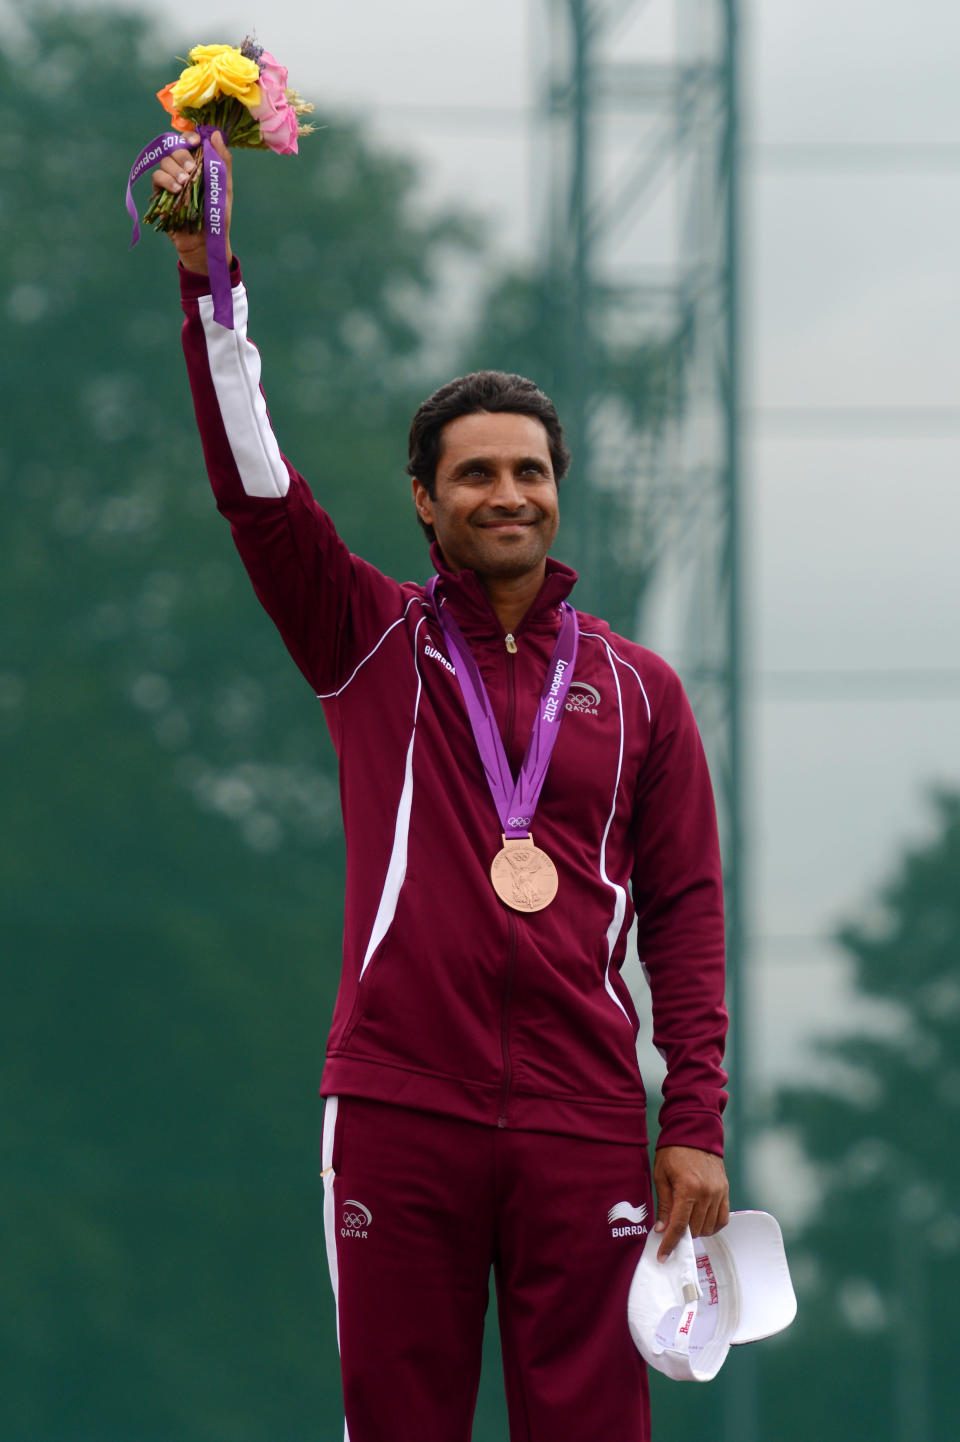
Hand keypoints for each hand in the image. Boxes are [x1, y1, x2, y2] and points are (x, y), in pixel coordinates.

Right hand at [151, 130, 233, 275]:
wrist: (207, 242)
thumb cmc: (218, 217)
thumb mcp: (224, 188)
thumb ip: (223, 162)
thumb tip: (216, 133)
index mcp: (199, 164)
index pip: (189, 142)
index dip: (189, 137)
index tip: (195, 142)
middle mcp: (183, 169)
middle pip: (174, 147)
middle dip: (181, 154)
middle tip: (191, 171)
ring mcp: (171, 180)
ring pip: (164, 161)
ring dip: (174, 169)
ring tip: (184, 184)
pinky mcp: (161, 193)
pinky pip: (157, 177)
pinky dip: (166, 180)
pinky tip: (176, 190)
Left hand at [653, 1145, 728, 1260]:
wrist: (695, 1132)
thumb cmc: (673, 1152)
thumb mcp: (661, 1176)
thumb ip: (664, 1204)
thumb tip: (661, 1229)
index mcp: (687, 1188)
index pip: (678, 1225)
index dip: (670, 1243)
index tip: (663, 1256)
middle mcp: (706, 1193)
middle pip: (695, 1229)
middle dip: (681, 1235)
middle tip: (671, 1231)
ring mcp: (719, 1193)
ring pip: (709, 1227)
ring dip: (696, 1231)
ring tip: (685, 1224)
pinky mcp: (725, 1191)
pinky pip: (722, 1218)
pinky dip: (712, 1225)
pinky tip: (701, 1222)